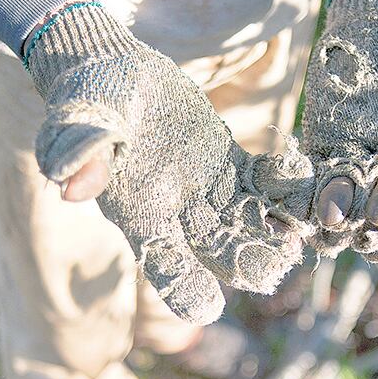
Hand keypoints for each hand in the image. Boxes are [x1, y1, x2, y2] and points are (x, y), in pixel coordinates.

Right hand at [25, 3, 308, 324]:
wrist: (113, 71)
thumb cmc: (87, 98)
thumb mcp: (79, 119)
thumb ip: (81, 150)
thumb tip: (70, 187)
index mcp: (142, 215)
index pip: (164, 265)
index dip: (184, 287)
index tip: (207, 308)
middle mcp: (180, 214)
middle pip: (220, 253)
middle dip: (249, 262)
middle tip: (278, 262)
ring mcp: (211, 191)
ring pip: (251, 224)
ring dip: (278, 232)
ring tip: (303, 231)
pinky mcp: (232, 164)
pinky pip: (267, 184)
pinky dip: (288, 186)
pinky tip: (307, 177)